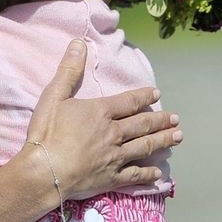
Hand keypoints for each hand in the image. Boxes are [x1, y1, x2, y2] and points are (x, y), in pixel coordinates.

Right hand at [24, 39, 181, 199]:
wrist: (44, 171)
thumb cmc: (46, 132)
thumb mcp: (54, 96)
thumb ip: (68, 70)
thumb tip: (79, 43)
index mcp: (101, 112)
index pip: (128, 101)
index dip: (144, 96)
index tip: (157, 94)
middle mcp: (113, 133)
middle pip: (142, 124)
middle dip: (160, 120)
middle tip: (175, 119)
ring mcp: (115, 156)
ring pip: (145, 147)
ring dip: (162, 141)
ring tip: (177, 137)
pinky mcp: (112, 178)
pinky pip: (135, 175)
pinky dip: (148, 173)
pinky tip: (159, 173)